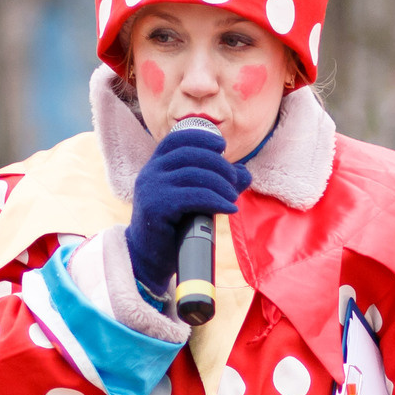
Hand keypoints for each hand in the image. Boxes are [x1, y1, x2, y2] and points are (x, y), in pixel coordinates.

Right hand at [127, 125, 249, 300]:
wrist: (151, 257)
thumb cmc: (174, 226)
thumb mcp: (195, 199)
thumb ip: (216, 183)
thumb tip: (244, 174)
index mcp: (156, 165)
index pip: (177, 138)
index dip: (202, 137)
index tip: (222, 146)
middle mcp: (150, 172)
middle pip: (191, 154)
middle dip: (219, 165)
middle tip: (235, 182)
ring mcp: (151, 188)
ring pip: (194, 174)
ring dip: (221, 184)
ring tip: (233, 198)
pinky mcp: (157, 206)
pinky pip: (193, 196)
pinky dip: (216, 200)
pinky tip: (229, 208)